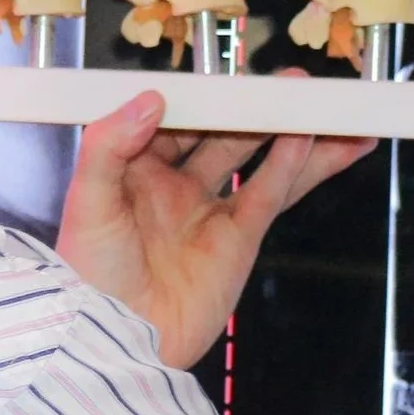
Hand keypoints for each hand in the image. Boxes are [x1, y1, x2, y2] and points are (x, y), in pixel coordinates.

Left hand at [56, 79, 374, 368]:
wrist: (114, 342)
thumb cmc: (89, 275)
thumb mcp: (86, 199)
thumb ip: (109, 142)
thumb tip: (151, 99)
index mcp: (133, 166)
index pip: (176, 115)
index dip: (205, 93)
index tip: (231, 71)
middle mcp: (174, 184)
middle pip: (225, 132)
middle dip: (259, 106)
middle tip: (294, 81)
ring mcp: (209, 211)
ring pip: (260, 160)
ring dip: (292, 133)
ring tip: (327, 107)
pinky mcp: (237, 240)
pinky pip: (270, 193)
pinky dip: (294, 165)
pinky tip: (313, 139)